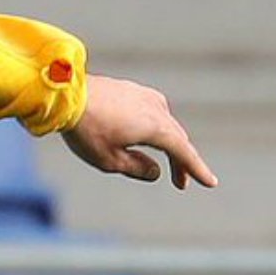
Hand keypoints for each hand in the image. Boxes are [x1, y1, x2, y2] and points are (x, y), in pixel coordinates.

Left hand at [62, 73, 216, 190]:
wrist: (65, 94)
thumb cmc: (86, 130)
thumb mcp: (109, 160)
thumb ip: (136, 168)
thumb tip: (156, 171)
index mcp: (156, 127)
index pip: (183, 152)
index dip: (196, 169)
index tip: (210, 183)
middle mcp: (157, 108)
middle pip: (176, 138)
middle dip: (180, 161)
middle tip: (181, 182)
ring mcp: (145, 96)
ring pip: (165, 124)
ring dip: (168, 144)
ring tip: (168, 163)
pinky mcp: (132, 91)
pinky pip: (151, 113)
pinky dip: (155, 129)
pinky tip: (147, 137)